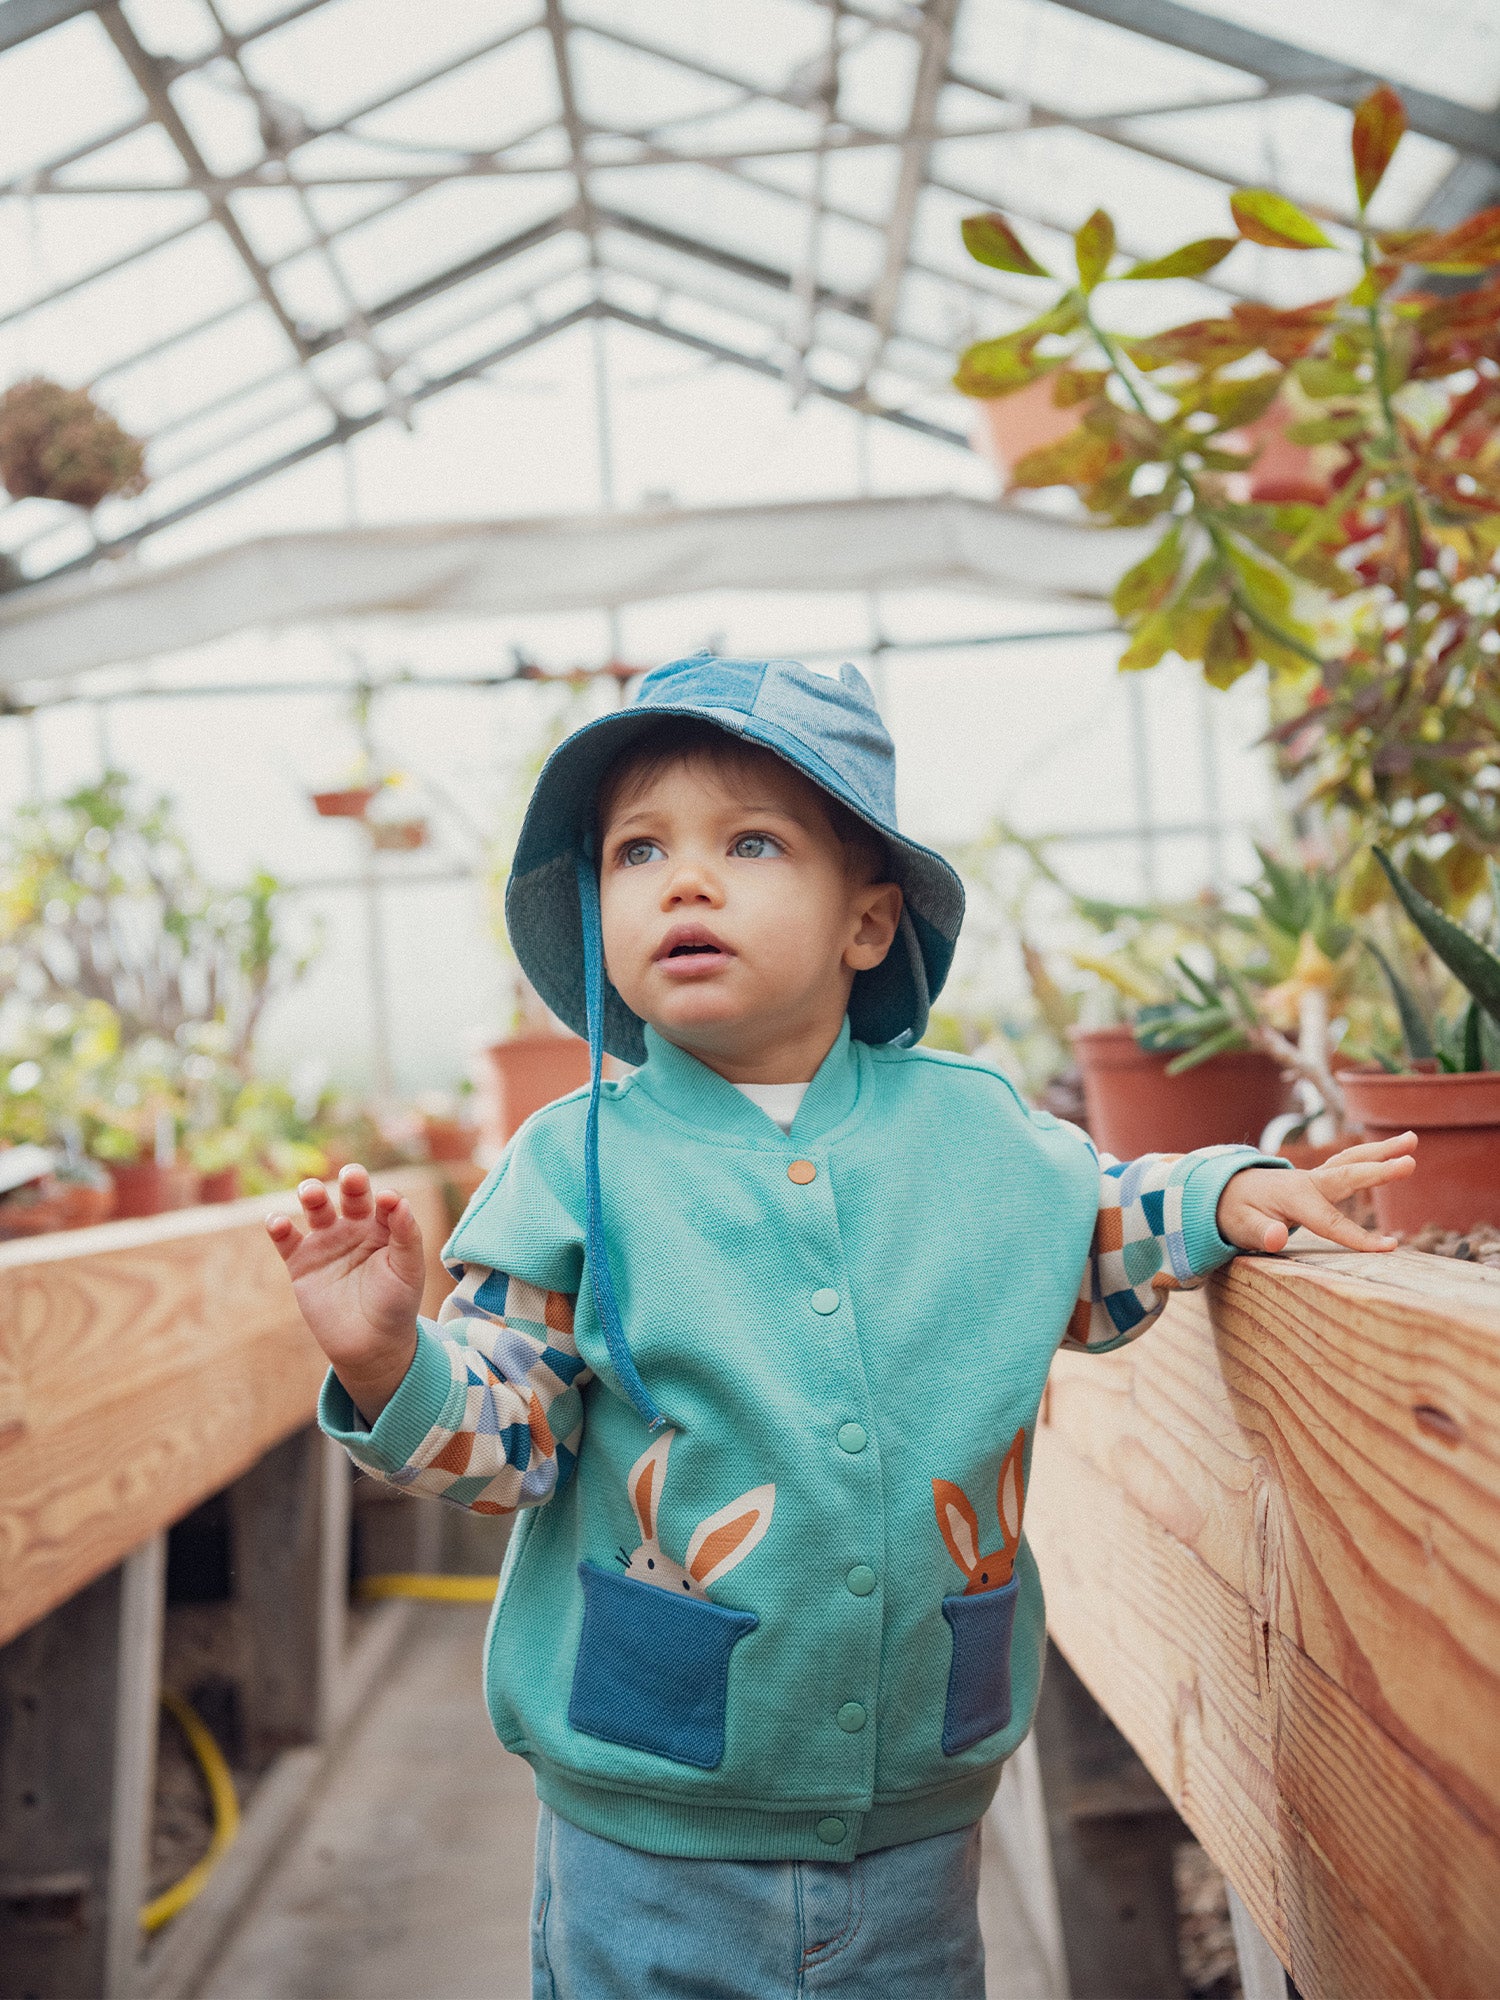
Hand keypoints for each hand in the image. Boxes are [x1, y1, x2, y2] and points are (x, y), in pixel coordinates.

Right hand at [267, 1164, 425, 1421]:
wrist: (369, 1346)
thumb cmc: (396, 1306)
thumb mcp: (408, 1271)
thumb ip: (406, 1236)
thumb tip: (399, 1200)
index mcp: (385, 1227)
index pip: (386, 1202)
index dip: (387, 1199)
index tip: (387, 1201)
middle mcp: (355, 1228)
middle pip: (351, 1196)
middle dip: (351, 1183)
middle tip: (351, 1176)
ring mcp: (327, 1242)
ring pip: (317, 1209)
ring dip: (312, 1195)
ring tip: (311, 1193)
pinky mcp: (302, 1262)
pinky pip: (287, 1239)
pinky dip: (279, 1227)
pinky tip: (278, 1222)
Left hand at [1216, 1133, 1418, 1254]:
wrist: (1226, 1191)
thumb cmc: (1235, 1212)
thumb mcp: (1240, 1227)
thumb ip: (1259, 1233)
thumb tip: (1277, 1238)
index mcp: (1293, 1198)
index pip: (1330, 1222)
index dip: (1359, 1236)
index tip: (1388, 1247)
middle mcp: (1308, 1182)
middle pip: (1347, 1175)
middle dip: (1378, 1171)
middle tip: (1410, 1162)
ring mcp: (1315, 1177)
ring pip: (1351, 1161)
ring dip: (1381, 1150)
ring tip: (1412, 1139)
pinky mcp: (1320, 1178)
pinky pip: (1348, 1165)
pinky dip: (1371, 1157)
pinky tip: (1395, 1152)